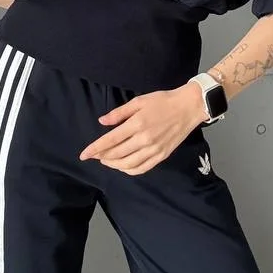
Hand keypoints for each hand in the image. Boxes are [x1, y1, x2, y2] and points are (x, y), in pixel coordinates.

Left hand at [79, 82, 204, 175]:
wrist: (188, 108)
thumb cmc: (162, 101)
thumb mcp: (139, 101)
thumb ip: (119, 113)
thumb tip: (102, 121)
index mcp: (136, 124)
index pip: (110, 141)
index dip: (95, 149)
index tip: (83, 155)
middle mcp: (144, 140)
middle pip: (117, 154)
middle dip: (102, 157)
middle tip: (94, 155)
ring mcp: (154, 150)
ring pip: (128, 164)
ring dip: (114, 165)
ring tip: (106, 161)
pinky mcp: (162, 156)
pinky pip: (142, 168)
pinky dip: (129, 170)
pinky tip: (123, 166)